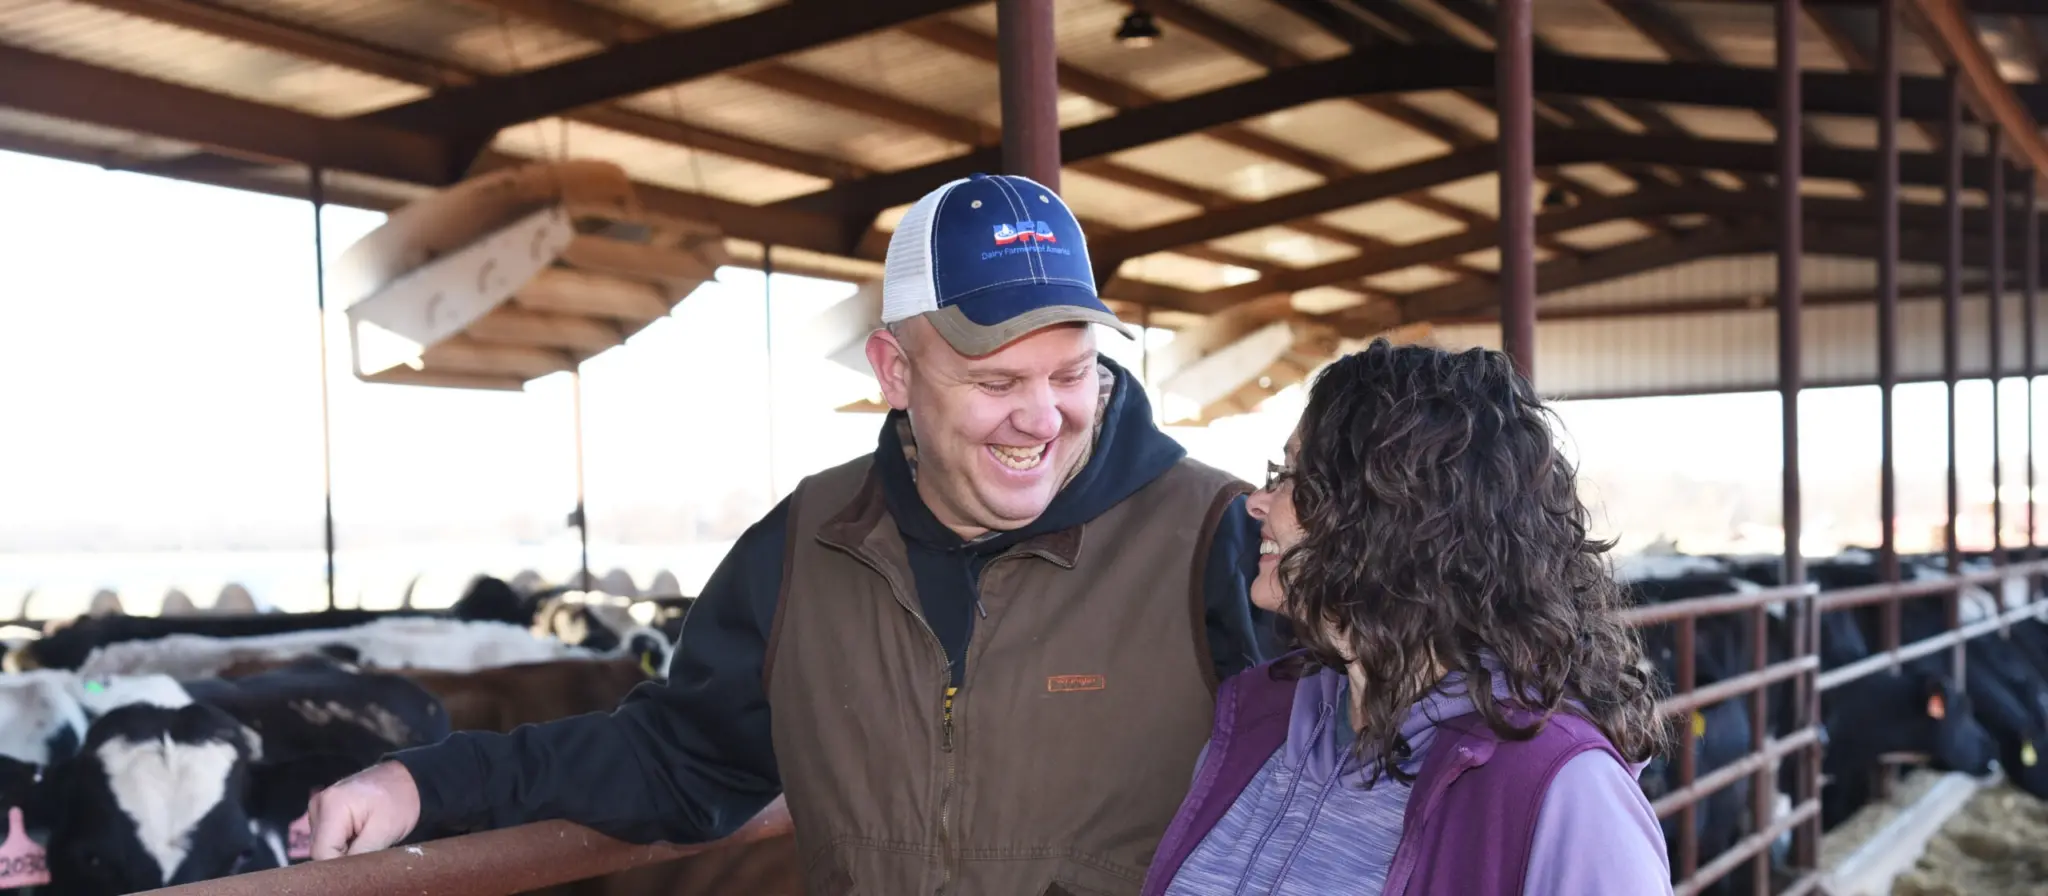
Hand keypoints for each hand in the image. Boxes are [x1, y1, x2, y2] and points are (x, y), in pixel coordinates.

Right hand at [305, 761, 422, 859]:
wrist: (407, 778)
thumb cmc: (400, 801)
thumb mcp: (384, 832)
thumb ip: (358, 855)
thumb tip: (342, 872)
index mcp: (331, 806)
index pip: (321, 852)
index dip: (340, 864)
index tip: (361, 860)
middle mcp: (318, 804)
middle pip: (319, 848)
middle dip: (341, 855)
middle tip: (367, 846)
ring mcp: (319, 805)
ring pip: (322, 843)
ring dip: (342, 848)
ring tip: (364, 837)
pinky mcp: (324, 809)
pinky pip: (326, 835)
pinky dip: (341, 840)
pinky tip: (358, 834)